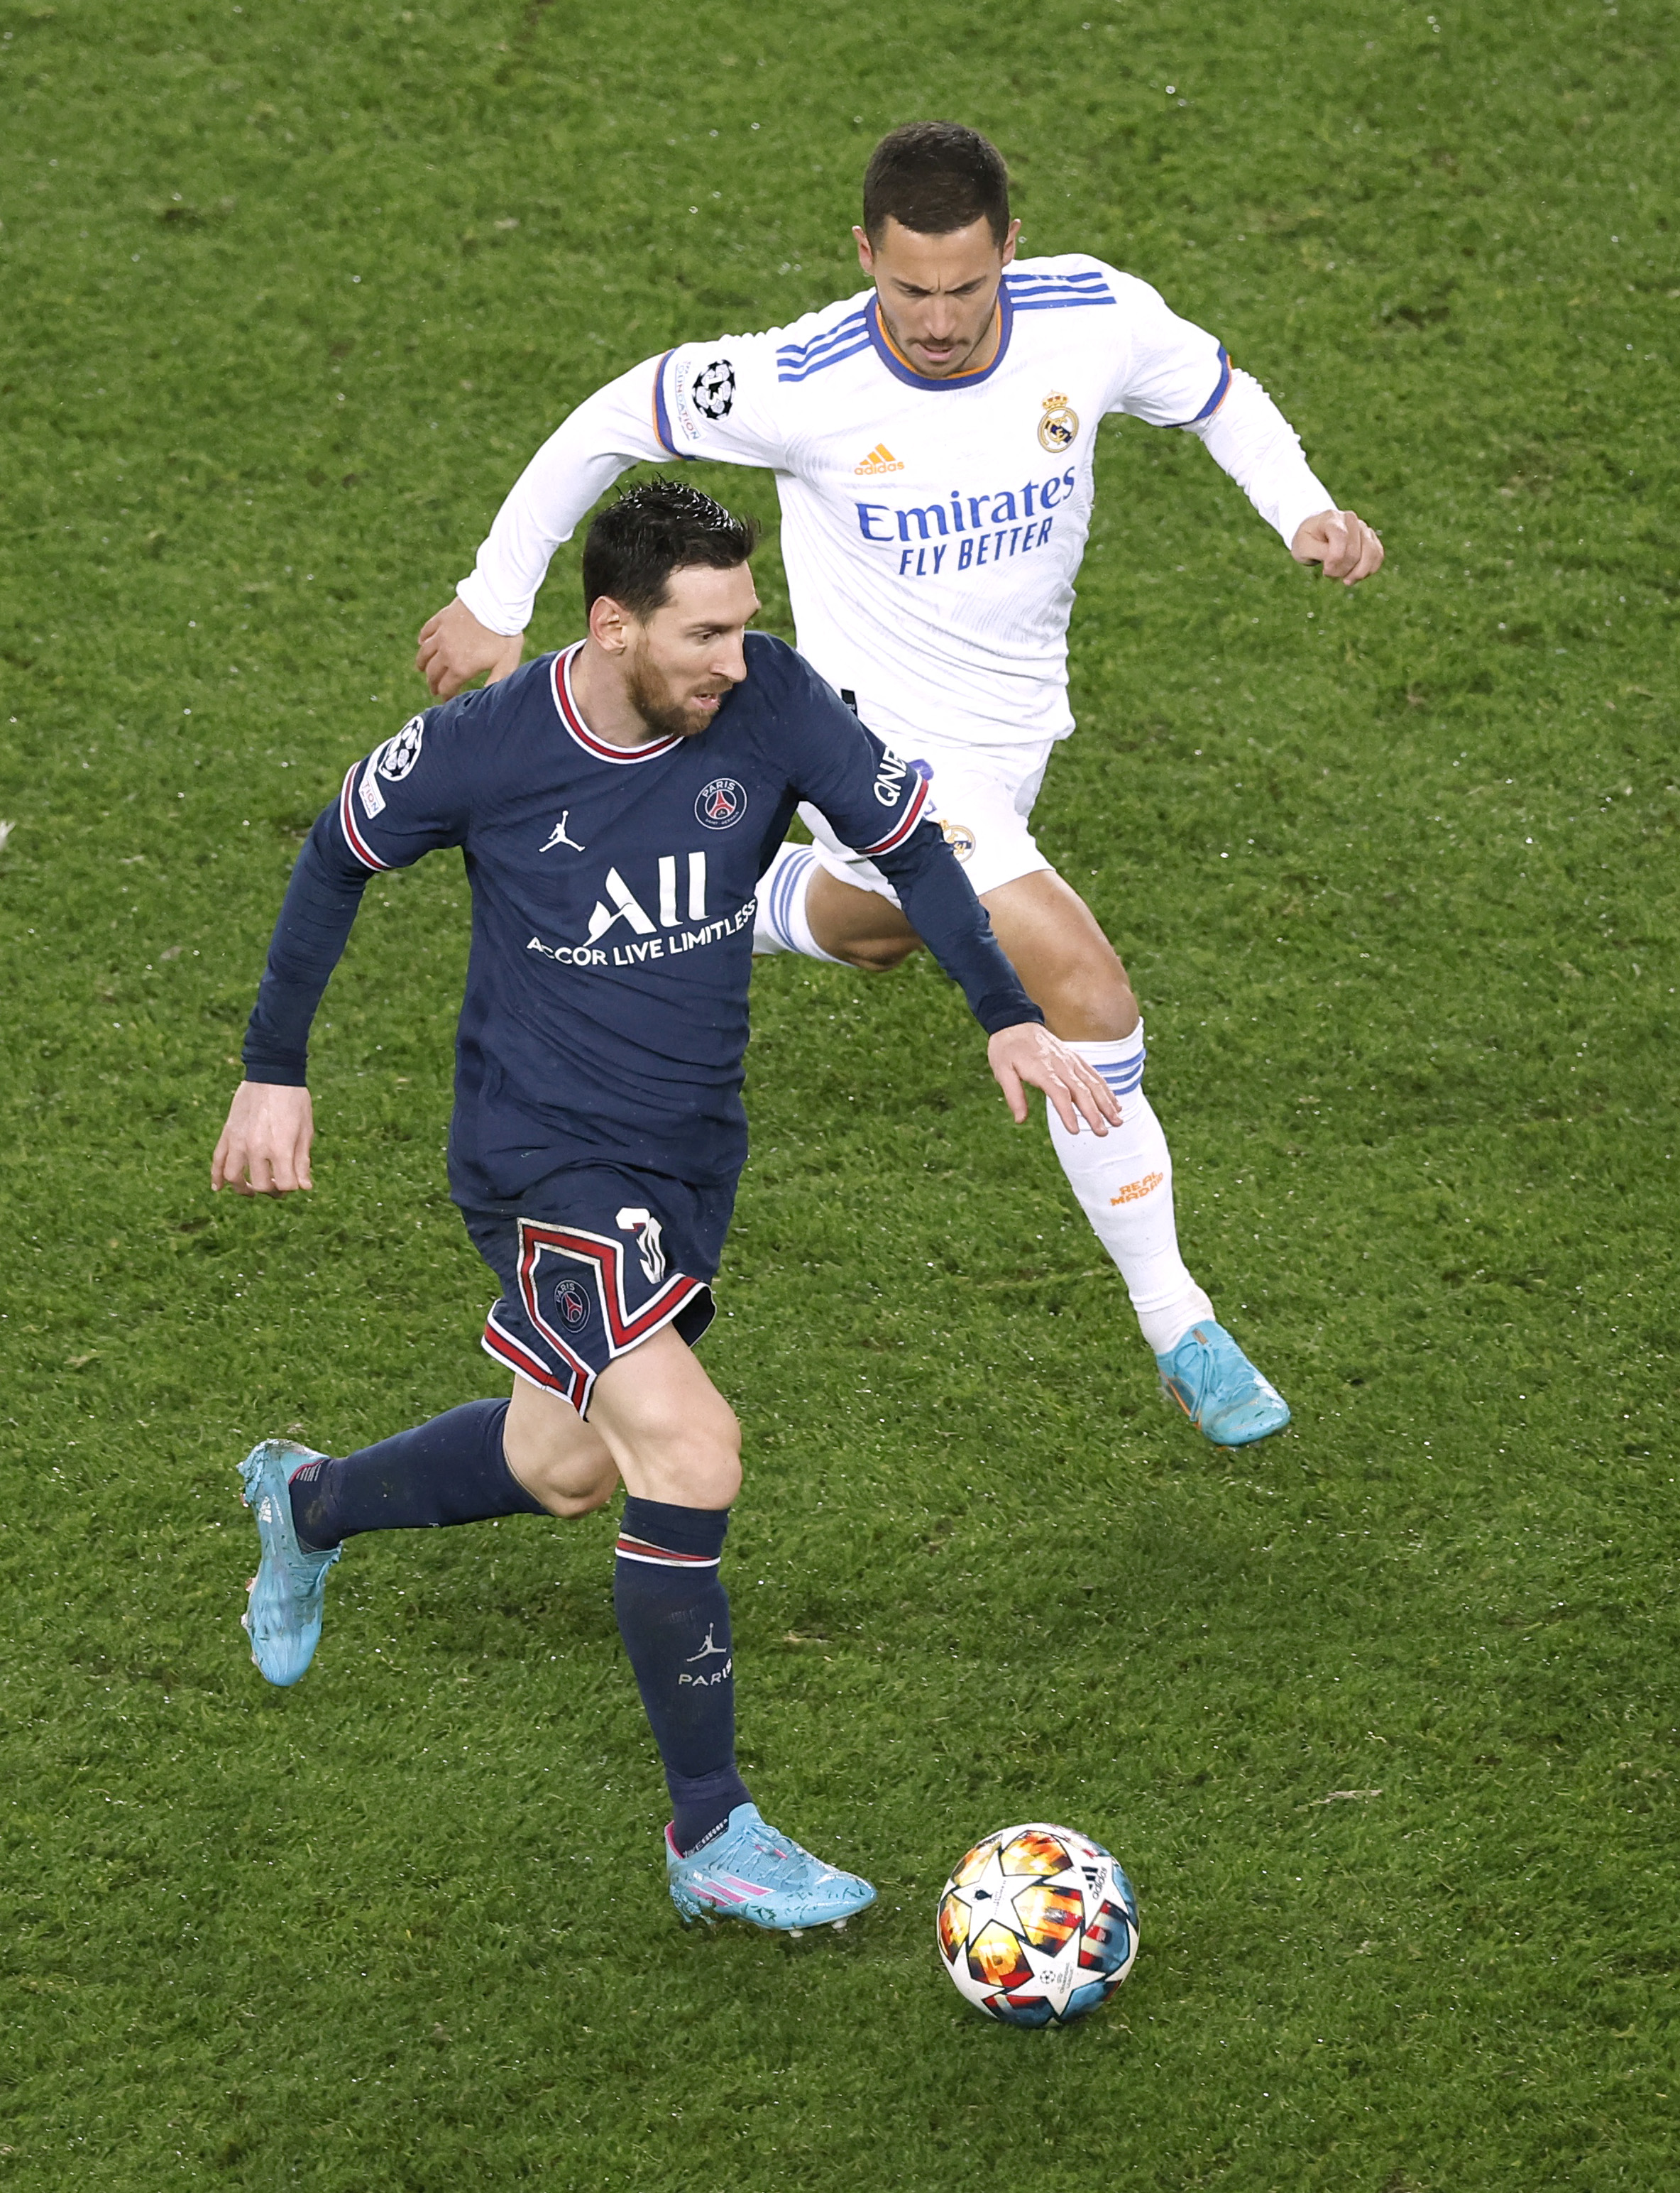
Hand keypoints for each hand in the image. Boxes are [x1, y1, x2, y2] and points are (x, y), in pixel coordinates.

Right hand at [212, 1081, 314, 1195]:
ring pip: (233, 1176)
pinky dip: (216, 1176)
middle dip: (272, 1189)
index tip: (295, 1181)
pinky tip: (218, 1187)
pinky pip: (217, 1159)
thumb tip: (304, 1187)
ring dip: (242, 1188)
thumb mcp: (306, 1131)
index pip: (286, 1185)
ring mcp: (239, 1141)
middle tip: (278, 1186)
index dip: (292, 1187)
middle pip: (261, 1184)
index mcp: (280, 1148)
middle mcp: (257, 1148)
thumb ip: (302, 1161)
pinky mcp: (228, 1133)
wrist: (273, 1074)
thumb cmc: (295, 1101)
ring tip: (251, 1190)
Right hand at [415, 596, 524, 697]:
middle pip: (433, 673)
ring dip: (422, 664)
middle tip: (434, 690)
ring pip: (425, 653)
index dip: (446, 697)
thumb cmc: (504, 634)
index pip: (447, 688)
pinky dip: (422, 639)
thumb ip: (496, 682)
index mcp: (461, 668)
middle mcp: (447, 653)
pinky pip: (427, 631)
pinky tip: (422, 643)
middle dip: (433, 684)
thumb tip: (487, 700)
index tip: (446, 702)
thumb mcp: (506, 663)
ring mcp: (442, 635)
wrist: (496, 603)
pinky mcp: (442, 619)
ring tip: (421, 669)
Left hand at [987, 1023, 1120, 1135]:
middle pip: (1082, 1091)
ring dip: (1107, 1103)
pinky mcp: (1075, 1058)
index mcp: (1042, 1069)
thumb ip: (1013, 1095)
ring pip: (1093, 1083)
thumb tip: (1020, 1120)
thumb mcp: (1001, 1070)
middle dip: (1094, 1113)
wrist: (1016, 1021)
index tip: (1075, 1130)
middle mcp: (1061, 1065)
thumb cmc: (1007, 1048)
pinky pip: (1094, 1075)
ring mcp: (1071, 1061)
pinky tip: (1115, 1103)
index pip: (1059, 1093)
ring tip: (1117, 1121)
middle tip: (1103, 1133)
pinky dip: (1106, 1089)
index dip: (1068, 1112)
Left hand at [1290, 508, 1383, 585]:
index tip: (1325, 571)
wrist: (1316, 532)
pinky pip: (1378, 555)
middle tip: (1329, 574)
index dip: (1335, 559)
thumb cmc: (1307, 540)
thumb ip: (1318, 552)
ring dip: (1358, 573)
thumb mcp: (1302, 547)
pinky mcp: (1370, 538)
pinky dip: (1369, 570)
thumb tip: (1336, 559)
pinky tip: (1355, 576)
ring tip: (1345, 580)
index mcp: (1331, 518)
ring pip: (1371, 553)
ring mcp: (1363, 527)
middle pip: (1354, 551)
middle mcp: (1350, 519)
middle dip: (1342, 570)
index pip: (1341, 537)